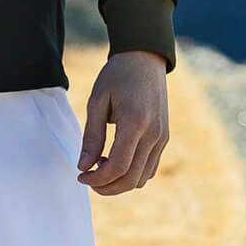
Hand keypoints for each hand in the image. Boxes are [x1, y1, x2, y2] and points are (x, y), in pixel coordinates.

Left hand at [75, 51, 169, 193]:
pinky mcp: (164, 137)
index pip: (118, 166)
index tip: (80, 176)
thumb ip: (91, 136)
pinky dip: (132, 173)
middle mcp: (154, 133)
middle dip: (107, 186)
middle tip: (87, 178)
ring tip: (101, 164)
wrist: (145, 59)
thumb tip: (83, 167)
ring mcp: (162, 137)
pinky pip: (150, 168)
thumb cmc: (117, 76)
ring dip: (119, 181)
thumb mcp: (97, 101)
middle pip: (131, 178)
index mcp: (135, 121)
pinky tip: (116, 159)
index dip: (97, 178)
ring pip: (142, 178)